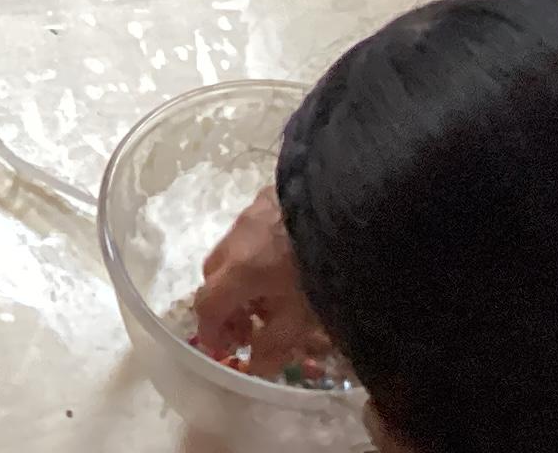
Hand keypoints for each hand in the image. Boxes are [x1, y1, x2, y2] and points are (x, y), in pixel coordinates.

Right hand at [190, 184, 341, 377]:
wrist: (351, 210)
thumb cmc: (325, 270)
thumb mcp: (302, 318)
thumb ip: (274, 344)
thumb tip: (256, 363)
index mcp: (239, 270)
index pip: (207, 304)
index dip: (212, 331)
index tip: (228, 348)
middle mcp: (237, 237)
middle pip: (215, 275)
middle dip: (227, 303)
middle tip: (253, 323)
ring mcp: (252, 211)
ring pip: (233, 249)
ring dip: (243, 275)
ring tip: (274, 290)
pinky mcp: (271, 194)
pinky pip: (253, 228)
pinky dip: (259, 249)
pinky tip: (287, 257)